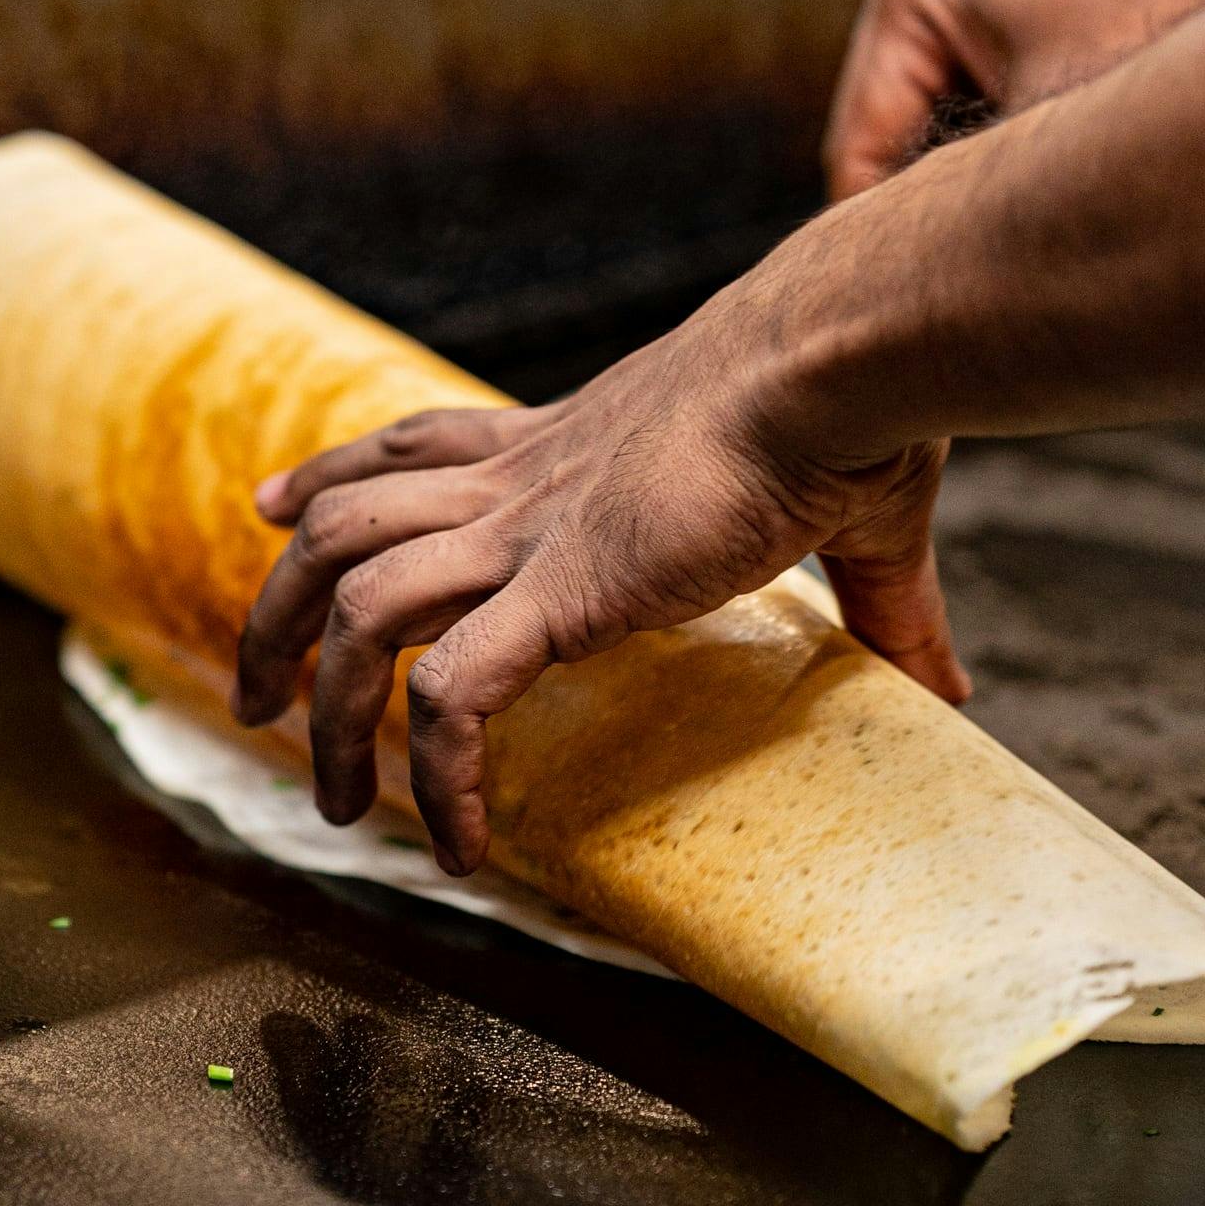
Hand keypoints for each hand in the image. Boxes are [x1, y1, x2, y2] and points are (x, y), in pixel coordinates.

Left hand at [231, 278, 964, 874]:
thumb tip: (949, 687)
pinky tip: (461, 843)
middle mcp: (525, 483)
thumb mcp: (853, 511)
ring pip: (362, 608)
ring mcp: (530, 534)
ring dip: (327, 708)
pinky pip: (451, 696)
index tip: (275, 507)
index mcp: (568, 443)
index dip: (335, 478)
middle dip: (278, 605)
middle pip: (341, 521)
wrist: (831, 362)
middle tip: (255, 691)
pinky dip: (438, 775)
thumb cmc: (848, 407)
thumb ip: (885, 607)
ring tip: (333, 798)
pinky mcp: (558, 591)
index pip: (415, 447)